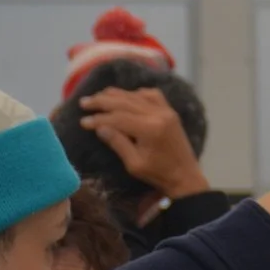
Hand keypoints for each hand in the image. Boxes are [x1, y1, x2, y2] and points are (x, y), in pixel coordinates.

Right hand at [76, 87, 209, 202]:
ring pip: (136, 96)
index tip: (83, 121)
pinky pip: (152, 95)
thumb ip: (117, 143)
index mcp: (150, 129)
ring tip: (98, 96)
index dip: (98, 119)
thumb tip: (99, 127)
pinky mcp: (171, 112)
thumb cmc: (158, 174)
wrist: (186, 176)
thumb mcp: (134, 164)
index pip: (117, 118)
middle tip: (84, 102)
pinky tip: (125, 96)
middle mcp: (159, 115)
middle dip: (102, 101)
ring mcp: (167, 111)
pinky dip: (136, 93)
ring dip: (116, 95)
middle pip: (124, 102)